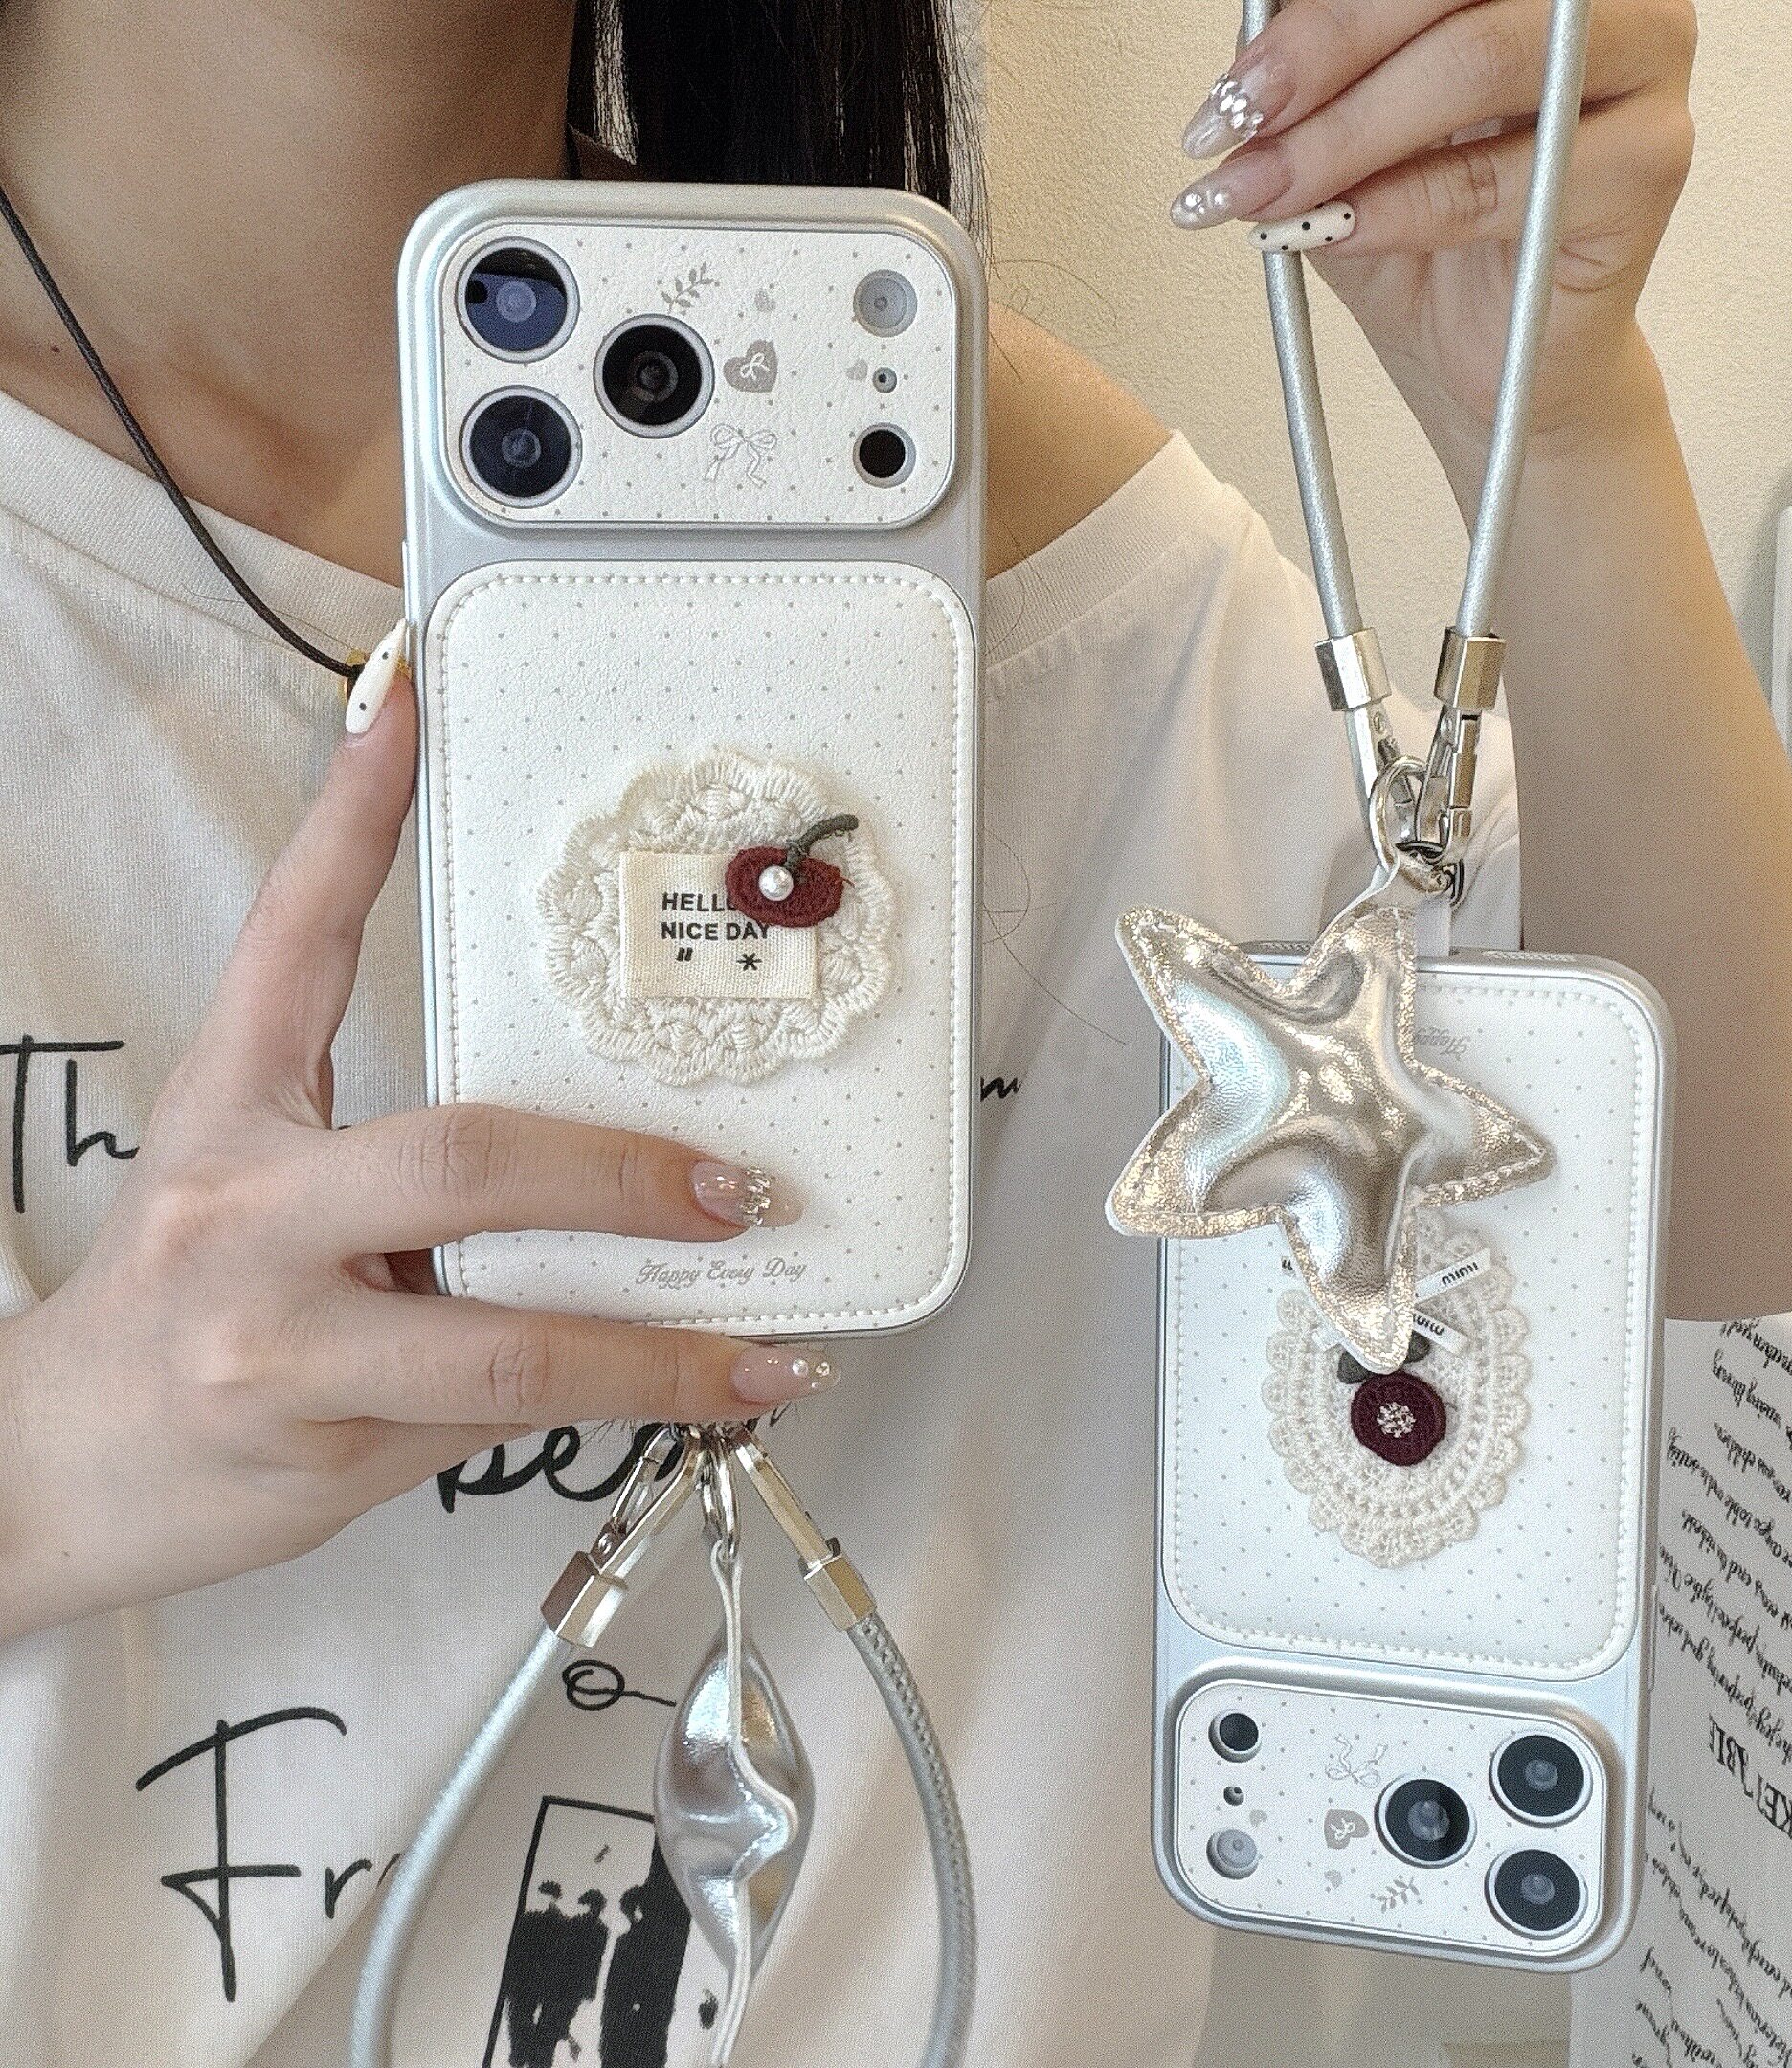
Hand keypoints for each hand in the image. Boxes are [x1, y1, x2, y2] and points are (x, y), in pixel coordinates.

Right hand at [0, 681, 829, 1641]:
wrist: (47, 1475)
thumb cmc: (180, 1313)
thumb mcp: (256, 1197)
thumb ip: (395, 1167)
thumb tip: (593, 1160)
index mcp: (226, 1112)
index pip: (293, 938)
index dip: (355, 815)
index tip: (412, 699)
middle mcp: (243, 1209)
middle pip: (464, 1157)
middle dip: (625, 1175)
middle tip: (736, 1188)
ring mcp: (276, 1341)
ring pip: (509, 1338)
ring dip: (659, 1348)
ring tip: (766, 1348)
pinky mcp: (321, 1450)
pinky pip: (502, 1421)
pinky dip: (608, 1402)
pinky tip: (699, 1393)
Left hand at [1172, 0, 1697, 459]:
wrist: (1490, 363)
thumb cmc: (1424, 239)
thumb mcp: (1343, 138)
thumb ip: (1311, 73)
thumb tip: (1249, 36)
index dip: (1319, 11)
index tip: (1232, 86)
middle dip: (1322, 55)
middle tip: (1234, 126)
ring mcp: (1646, 65)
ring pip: (1480, 59)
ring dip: (1349, 133)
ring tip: (1264, 194)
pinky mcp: (1651, 164)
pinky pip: (1503, 175)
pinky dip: (1401, 206)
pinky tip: (1334, 232)